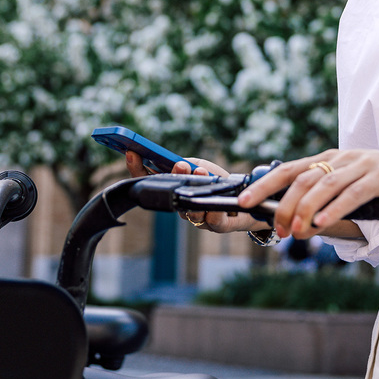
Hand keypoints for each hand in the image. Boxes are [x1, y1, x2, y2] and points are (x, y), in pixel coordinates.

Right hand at [123, 151, 267, 234]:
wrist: (246, 198)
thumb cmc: (218, 182)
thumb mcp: (203, 167)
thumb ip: (190, 164)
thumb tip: (179, 165)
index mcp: (174, 189)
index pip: (150, 180)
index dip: (138, 169)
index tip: (131, 153)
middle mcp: (181, 206)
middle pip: (168, 197)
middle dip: (173, 179)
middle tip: (179, 165)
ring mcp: (198, 218)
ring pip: (190, 212)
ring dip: (195, 193)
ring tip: (202, 174)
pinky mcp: (219, 225)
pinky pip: (214, 222)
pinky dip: (213, 214)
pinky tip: (214, 206)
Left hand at [237, 147, 378, 239]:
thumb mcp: (355, 182)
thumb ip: (330, 195)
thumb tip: (298, 220)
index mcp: (332, 159)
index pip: (290, 169)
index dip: (264, 185)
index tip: (244, 201)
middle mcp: (343, 159)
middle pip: (302, 179)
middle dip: (283, 205)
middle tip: (276, 229)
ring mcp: (362, 165)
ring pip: (325, 186)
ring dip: (306, 210)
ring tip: (295, 231)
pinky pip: (353, 193)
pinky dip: (335, 209)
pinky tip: (323, 223)